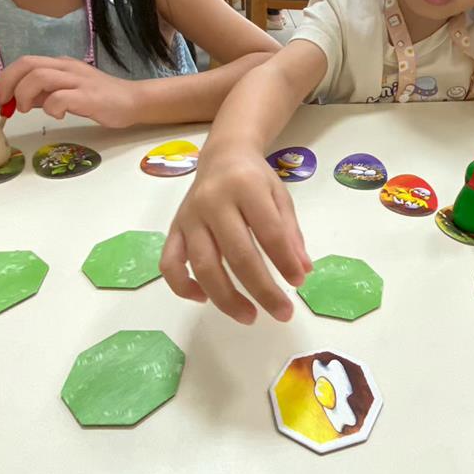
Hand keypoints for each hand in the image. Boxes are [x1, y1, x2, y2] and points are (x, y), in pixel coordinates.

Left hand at [0, 56, 139, 127]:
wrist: (134, 101)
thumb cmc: (102, 99)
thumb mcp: (68, 92)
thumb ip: (46, 93)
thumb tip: (20, 99)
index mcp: (61, 65)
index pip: (25, 62)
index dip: (6, 78)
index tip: (0, 98)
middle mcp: (67, 68)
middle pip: (27, 64)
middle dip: (8, 83)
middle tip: (5, 103)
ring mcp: (78, 81)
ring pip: (39, 76)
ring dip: (25, 94)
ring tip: (26, 109)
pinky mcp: (89, 97)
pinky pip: (60, 98)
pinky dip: (51, 108)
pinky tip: (58, 116)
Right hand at [160, 145, 312, 323]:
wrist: (222, 156)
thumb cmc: (255, 178)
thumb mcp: (280, 196)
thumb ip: (290, 233)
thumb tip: (302, 271)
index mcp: (246, 187)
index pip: (269, 231)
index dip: (285, 261)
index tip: (299, 282)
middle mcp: (213, 201)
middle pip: (237, 254)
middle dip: (262, 289)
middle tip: (283, 312)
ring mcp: (189, 217)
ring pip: (202, 266)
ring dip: (226, 298)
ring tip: (249, 316)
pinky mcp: (173, 229)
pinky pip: (170, 264)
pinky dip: (183, 286)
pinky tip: (205, 298)